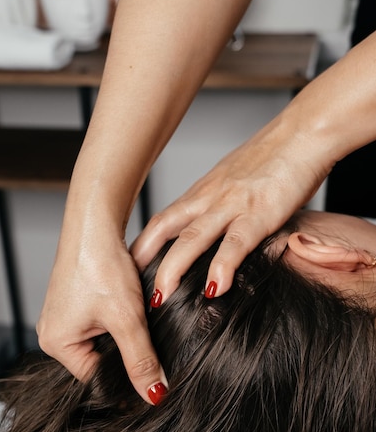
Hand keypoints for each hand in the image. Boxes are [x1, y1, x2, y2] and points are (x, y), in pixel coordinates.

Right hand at [37, 232, 165, 404]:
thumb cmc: (100, 265)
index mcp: (56, 344)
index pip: (96, 378)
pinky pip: (102, 324)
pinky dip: (119, 319)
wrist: (96, 225)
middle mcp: (55, 333)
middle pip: (100, 361)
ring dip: (124, 333)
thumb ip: (141, 359)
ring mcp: (65, 317)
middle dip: (125, 352)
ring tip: (135, 316)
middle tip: (144, 335)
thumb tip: (154, 393)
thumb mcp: (126, 318)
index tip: (152, 371)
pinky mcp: (78, 303)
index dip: (126, 375)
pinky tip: (130, 307)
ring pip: (104, 342)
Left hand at [131, 120, 327, 299]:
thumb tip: (211, 232)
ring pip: (192, 239)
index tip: (127, 271)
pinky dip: (222, 267)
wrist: (304, 133)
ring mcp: (232, 205)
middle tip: (129, 290)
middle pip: (164, 230)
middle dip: (143, 261)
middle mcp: (209, 199)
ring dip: (173, 269)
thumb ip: (219, 207)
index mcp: (202, 194)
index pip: (161, 222)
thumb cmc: (273, 159)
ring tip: (161, 298)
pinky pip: (236, 243)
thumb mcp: (233, 183)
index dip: (141, 247)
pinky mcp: (259, 213)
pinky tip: (215, 290)